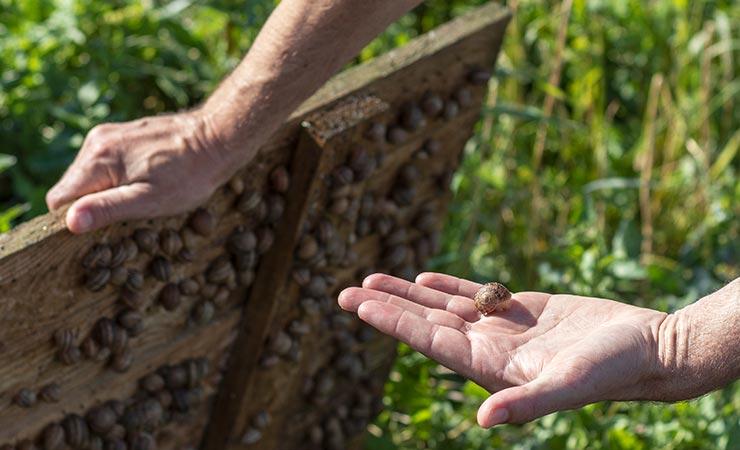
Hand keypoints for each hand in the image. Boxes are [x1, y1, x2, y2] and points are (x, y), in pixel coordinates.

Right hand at [46, 111, 231, 232]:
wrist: (217, 139)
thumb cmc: (189, 175)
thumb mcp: (150, 201)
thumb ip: (108, 209)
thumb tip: (69, 222)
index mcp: (98, 159)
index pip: (59, 199)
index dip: (76, 218)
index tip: (103, 228)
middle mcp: (96, 142)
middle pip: (73, 186)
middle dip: (94, 205)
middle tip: (131, 212)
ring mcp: (109, 134)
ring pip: (89, 175)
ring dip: (108, 191)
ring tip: (143, 194)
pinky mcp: (122, 133)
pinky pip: (105, 163)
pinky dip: (118, 178)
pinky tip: (146, 181)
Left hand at [338, 273, 668, 426]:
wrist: (647, 349)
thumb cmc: (612, 370)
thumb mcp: (567, 386)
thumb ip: (525, 405)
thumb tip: (482, 422)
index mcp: (491, 368)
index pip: (429, 341)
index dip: (393, 322)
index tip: (358, 304)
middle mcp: (489, 349)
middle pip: (425, 323)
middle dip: (385, 307)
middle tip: (344, 292)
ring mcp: (503, 329)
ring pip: (444, 306)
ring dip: (407, 294)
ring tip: (371, 280)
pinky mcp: (522, 309)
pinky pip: (475, 295)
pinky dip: (447, 287)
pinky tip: (423, 279)